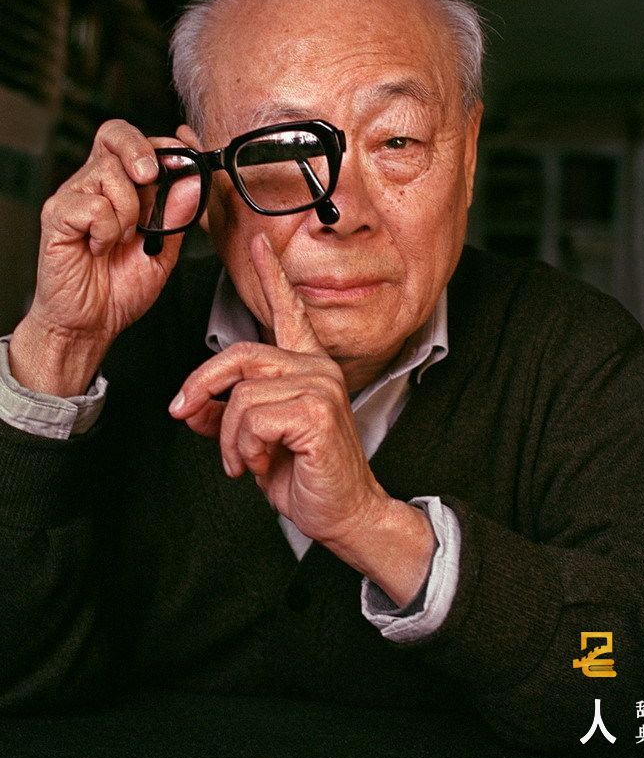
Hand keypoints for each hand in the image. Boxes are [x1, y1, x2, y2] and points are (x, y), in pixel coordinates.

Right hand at [10, 120, 185, 395]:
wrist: (91, 323)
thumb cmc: (121, 287)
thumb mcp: (164, 251)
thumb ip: (178, 216)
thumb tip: (193, 181)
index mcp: (122, 186)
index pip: (138, 140)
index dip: (164, 144)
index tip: (186, 162)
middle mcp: (96, 183)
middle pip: (115, 134)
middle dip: (141, 150)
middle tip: (151, 177)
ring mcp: (74, 196)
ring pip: (111, 174)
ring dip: (129, 210)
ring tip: (121, 240)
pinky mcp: (58, 215)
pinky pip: (93, 205)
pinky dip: (106, 230)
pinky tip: (100, 247)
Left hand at [170, 233, 434, 605]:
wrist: (344, 513)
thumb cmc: (307, 476)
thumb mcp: (253, 444)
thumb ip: (224, 416)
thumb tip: (191, 406)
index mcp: (306, 367)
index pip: (288, 312)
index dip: (271, 276)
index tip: (258, 245)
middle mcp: (316, 367)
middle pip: (239, 355)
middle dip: (202, 386)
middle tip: (184, 413)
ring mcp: (320, 385)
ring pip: (240, 394)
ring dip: (230, 437)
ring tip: (245, 460)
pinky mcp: (317, 410)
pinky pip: (252, 417)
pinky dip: (244, 448)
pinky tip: (262, 463)